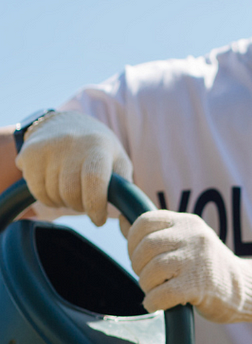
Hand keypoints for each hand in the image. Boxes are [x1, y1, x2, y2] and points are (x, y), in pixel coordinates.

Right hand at [15, 111, 132, 225]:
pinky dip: (48, 199)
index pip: (94, 180)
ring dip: (64, 203)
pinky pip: (37, 192)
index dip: (95, 206)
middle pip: (71, 193)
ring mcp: (47, 148)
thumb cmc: (100, 151)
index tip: (99, 220)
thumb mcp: (119, 162)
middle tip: (86, 203)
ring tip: (72, 191)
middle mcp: (71, 143)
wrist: (66, 123)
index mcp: (97, 146)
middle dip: (80, 206)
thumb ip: (125, 187)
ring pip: (53, 195)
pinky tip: (56, 188)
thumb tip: (130, 219)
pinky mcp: (29, 154)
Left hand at [127, 211, 251, 323]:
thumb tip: (122, 219)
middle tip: (148, 278)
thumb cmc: (210, 268)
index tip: (139, 257)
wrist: (246, 290)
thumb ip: (157, 233)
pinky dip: (153, 302)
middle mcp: (194, 236)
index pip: (146, 221)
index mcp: (189, 222)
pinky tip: (157, 304)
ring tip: (155, 291)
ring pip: (152, 270)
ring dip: (147, 286)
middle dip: (138, 266)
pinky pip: (162, 294)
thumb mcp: (187, 242)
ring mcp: (198, 260)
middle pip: (146, 247)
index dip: (133, 241)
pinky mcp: (199, 285)